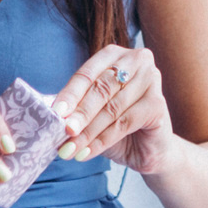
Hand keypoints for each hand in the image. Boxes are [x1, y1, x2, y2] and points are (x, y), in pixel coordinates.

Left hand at [52, 45, 172, 173]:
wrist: (149, 149)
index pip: (87, 74)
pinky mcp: (158, 104)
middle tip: (64, 132)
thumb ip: (75, 108)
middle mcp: (137, 61)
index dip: (69, 95)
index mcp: (114, 55)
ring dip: (88, 131)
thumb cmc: (117, 126)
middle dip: (79, 113)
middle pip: (101, 88)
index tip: (54, 113)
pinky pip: (124, 123)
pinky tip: (87, 152)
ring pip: (112, 108)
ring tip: (71, 148)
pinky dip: (102, 140)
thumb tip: (49, 113)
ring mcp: (151, 80)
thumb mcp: (92, 113)